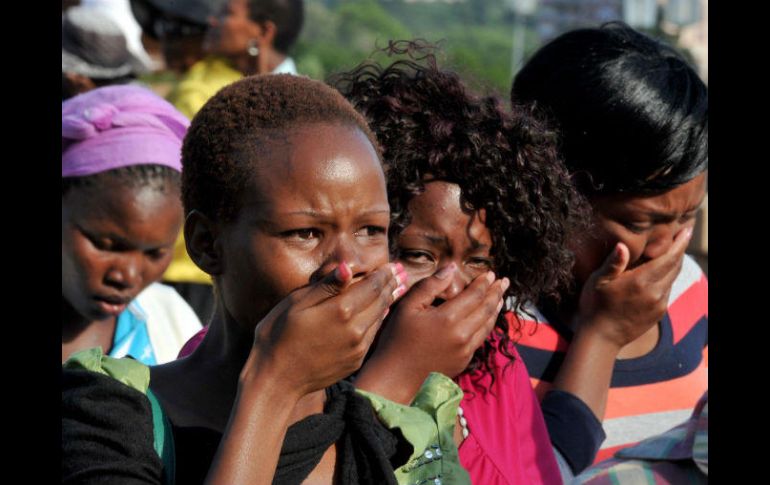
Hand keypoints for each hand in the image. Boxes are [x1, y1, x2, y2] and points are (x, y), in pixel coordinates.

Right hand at [245, 261, 401, 396]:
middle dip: (391, 284)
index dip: (383, 274)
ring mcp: (357, 348)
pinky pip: (372, 335)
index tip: (393, 265)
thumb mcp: (296, 303)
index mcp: (341, 310)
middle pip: (381, 301)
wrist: (275, 380)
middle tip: (401, 272)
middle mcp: (355, 329)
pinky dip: (379, 320)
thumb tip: (348, 267)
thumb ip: (326, 286)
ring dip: (389, 301)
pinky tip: (380, 313)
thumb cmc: (278, 336)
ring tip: (398, 288)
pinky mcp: (355, 361)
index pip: (372, 286)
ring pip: (379, 318)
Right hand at [356, 264, 507, 402]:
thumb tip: (452, 268)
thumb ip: (431, 285)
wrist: (396, 375)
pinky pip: (481, 338)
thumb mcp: (408, 306)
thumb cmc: (398, 338)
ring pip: (487, 325)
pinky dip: (488, 325)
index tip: (491, 274)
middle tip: (504, 281)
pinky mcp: (464, 361)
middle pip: (486, 309)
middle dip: (496, 293)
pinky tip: (487, 318)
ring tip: (500, 297)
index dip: (484, 283)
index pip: (474, 295)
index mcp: (448, 318)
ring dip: (495, 308)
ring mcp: (465, 350)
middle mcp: (462, 335)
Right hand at [576, 226, 692, 347]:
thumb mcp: (598, 281)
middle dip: (680, 250)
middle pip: (675, 266)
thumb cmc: (595, 306)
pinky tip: (661, 273)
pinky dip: (668, 278)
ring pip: (673, 278)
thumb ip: (613, 263)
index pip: (668, 258)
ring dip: (674, 264)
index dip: (679, 243)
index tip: (686, 230)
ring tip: (672, 251)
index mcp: (641, 281)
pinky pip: (668, 290)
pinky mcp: (659, 313)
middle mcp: (655, 292)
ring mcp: (659, 304)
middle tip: (683, 234)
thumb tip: (623, 245)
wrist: (601, 338)